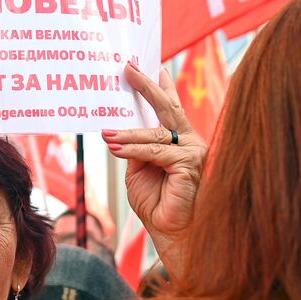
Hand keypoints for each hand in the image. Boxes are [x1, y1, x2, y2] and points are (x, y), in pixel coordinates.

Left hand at [103, 62, 205, 274]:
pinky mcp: (189, 164)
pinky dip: (133, 150)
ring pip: (156, 133)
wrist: (171, 233)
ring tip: (106, 134)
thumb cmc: (157, 203)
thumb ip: (135, 148)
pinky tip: (115, 148)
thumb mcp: (138, 170)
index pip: (170, 108)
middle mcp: (192, 141)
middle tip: (129, 68)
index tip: (150, 66)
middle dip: (147, 87)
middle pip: (168, 108)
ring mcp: (194, 151)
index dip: (161, 86)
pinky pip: (155, 152)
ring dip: (127, 133)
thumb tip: (121, 131)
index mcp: (181, 140)